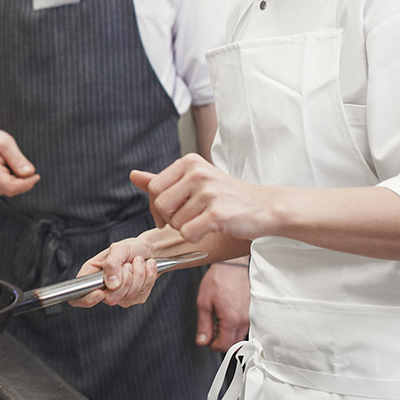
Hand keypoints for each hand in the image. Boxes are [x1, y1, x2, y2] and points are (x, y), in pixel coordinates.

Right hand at [0, 125, 39, 196]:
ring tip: (8, 161)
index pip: (12, 187)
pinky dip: (14, 179)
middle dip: (24, 179)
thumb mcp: (5, 143)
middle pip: (14, 189)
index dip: (27, 183)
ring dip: (18, 178)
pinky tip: (7, 167)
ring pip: (14, 189)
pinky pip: (10, 188)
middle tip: (18, 160)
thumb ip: (17, 159)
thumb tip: (30, 173)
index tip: (37, 175)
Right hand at [70, 237, 157, 308]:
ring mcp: (119, 296)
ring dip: (139, 275)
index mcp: (91, 275)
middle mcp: (103, 288)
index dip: (88, 299)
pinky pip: (141, 294)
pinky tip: (146, 268)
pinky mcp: (134, 298)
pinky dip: (148, 278)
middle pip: (110, 298)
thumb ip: (112, 264)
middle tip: (129, 264)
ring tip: (139, 261)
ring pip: (129, 296)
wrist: (148, 251)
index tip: (101, 292)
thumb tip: (111, 284)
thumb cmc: (129, 248)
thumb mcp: (119, 249)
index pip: (79, 296)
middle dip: (125, 279)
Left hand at [131, 154, 269, 242]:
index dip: (157, 207)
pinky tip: (211, 229)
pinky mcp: (217, 213)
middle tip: (189, 219)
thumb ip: (163, 180)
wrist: (265, 206)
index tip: (169, 215)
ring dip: (187, 228)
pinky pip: (188, 233)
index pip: (154, 188)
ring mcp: (208, 192)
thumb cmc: (228, 196)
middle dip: (170, 219)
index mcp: (189, 162)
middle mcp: (198, 172)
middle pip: (161, 205)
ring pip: (175, 222)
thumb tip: (133, 176)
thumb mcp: (195, 181)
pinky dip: (196, 237)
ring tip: (205, 220)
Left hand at [196, 262, 250, 351]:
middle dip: (221, 341)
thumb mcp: (204, 302)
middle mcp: (244, 320)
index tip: (207, 338)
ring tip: (219, 320)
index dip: (212, 344)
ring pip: (240, 337)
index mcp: (231, 320)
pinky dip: (236, 326)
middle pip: (233, 345)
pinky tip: (228, 316)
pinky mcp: (253, 311)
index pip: (223, 346)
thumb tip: (202, 340)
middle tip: (211, 329)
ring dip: (229, 334)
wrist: (234, 265)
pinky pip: (245, 327)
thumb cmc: (220, 278)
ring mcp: (250, 316)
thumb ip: (203, 325)